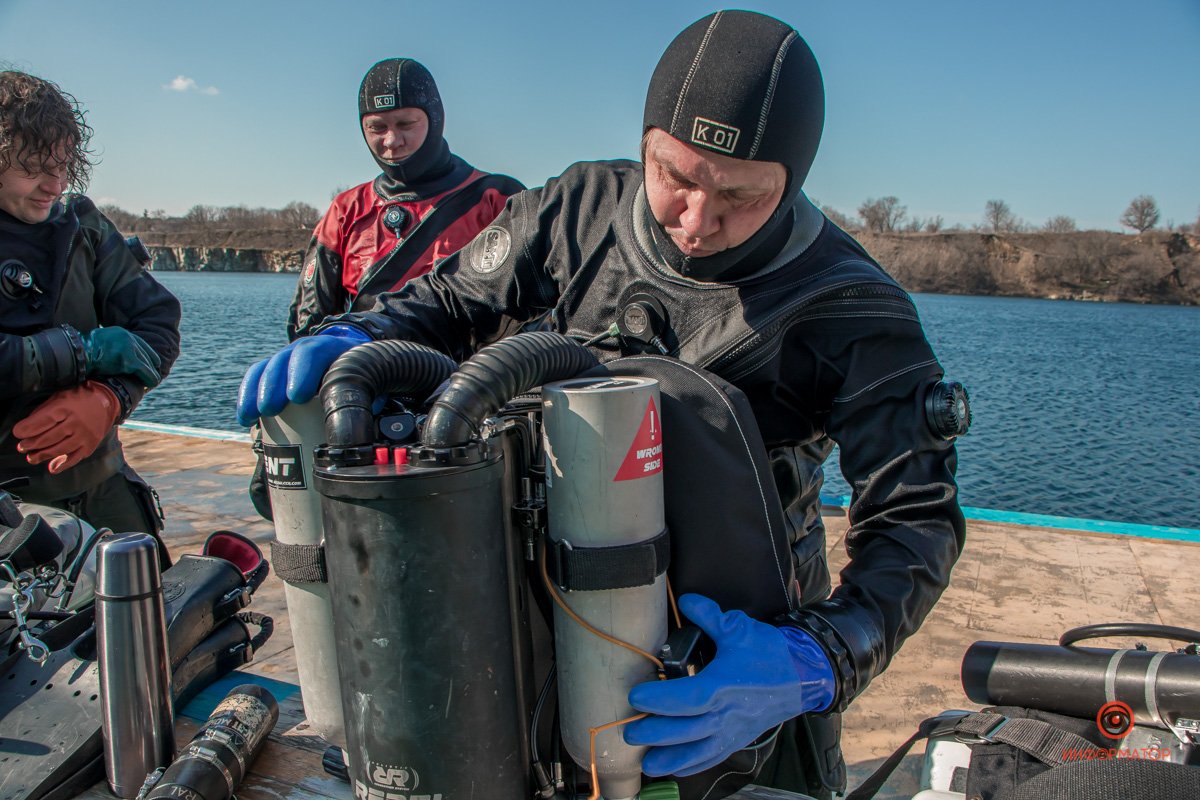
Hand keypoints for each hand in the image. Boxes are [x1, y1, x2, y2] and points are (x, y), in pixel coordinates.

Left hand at [13, 381, 120, 473]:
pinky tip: (52, 468)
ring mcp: (84, 435)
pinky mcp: (91, 445)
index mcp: (65, 408)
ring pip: (59, 449)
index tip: (18, 434)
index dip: (27, 429)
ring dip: (43, 455)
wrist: (106, 400)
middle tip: (22, 447)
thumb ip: (43, 413)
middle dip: (32, 444)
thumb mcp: (58, 398)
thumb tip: (28, 429)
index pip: (42, 422)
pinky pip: (75, 458)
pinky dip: (62, 465)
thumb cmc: (77, 399)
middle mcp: (75, 423)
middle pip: (48, 438)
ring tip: (32, 458)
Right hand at [83, 327, 161, 387]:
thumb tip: (116, 359)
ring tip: (152, 382)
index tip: (151, 365)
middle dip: (150, 366)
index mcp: (121, 333)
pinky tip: (151, 383)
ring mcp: (128, 348)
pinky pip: (145, 371)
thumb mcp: (100, 343)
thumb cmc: (82, 352)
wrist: (76, 352)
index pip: (141, 345)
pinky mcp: (128, 360)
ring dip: (150, 373)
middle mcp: (127, 338)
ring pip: (147, 363)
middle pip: (146, 354)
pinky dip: (150, 378)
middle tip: (151, 376)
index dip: (147, 356)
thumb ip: (111, 347)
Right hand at [236, 326, 369, 425]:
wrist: (351, 358)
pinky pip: (255, 378)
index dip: (302, 372)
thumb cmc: (361, 376)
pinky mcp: (274, 369)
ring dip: (255, 392)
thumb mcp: (368, 382)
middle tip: (269, 409)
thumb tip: (364, 431)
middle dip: (273, 385)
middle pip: (283, 360)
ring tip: (251, 416)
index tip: (297, 397)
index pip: (313, 353)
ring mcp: (287, 357)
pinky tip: (244, 419)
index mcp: (331, 348)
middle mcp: (304, 349)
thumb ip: (368, 400)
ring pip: (265, 368)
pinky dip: (247, 397)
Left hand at [623, 593, 835, 776]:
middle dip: (655, 733)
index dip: (659, 699)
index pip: (685, 698)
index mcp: (722, 686)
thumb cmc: (769, 652)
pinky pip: (713, 757)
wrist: (803, 675)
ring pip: (697, 751)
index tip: (636, 696)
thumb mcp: (738, 628)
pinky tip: (674, 768)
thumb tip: (686, 601)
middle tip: (630, 732)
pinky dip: (693, 765)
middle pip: (685, 730)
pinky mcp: (739, 738)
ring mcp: (733, 730)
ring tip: (646, 763)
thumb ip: (709, 616)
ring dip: (670, 758)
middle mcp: (725, 713)